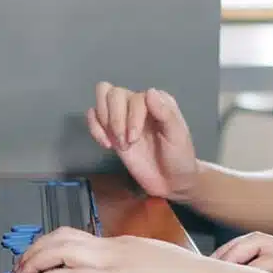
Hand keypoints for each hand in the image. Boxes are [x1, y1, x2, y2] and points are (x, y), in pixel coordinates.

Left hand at [14, 227, 221, 272]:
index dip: (53, 244)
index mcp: (125, 245)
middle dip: (37, 247)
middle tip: (23, 263)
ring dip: (35, 259)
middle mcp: (115, 248)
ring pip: (60, 248)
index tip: (41, 255)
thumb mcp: (155, 270)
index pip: (79, 236)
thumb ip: (133, 272)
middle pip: (64, 235)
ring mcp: (113, 262)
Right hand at [87, 82, 197, 200]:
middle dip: (115, 120)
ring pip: (102, 98)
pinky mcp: (112, 130)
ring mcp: (124, 116)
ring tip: (117, 144)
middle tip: (125, 143)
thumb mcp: (178, 136)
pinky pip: (93, 116)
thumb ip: (165, 114)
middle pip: (113, 93)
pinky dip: (95, 128)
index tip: (134, 138)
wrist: (171, 181)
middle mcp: (139, 104)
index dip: (131, 117)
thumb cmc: (179, 157)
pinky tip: (106, 145)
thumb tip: (149, 91)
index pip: (135, 97)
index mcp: (158, 101)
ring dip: (104, 122)